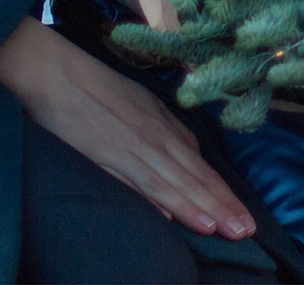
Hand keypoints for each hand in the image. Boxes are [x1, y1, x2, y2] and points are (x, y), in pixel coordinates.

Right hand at [0, 18, 253, 240]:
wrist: (55, 71)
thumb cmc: (94, 85)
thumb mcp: (140, 103)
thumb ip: (164, 132)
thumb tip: (187, 158)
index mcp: (164, 126)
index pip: (200, 166)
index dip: (223, 193)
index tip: (245, 218)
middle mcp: (156, 137)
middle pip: (195, 178)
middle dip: (223, 207)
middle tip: (248, 231)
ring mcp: (135, 147)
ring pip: (176, 184)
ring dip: (204, 208)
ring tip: (229, 230)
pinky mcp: (111, 155)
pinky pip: (143, 183)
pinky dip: (166, 201)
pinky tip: (183, 218)